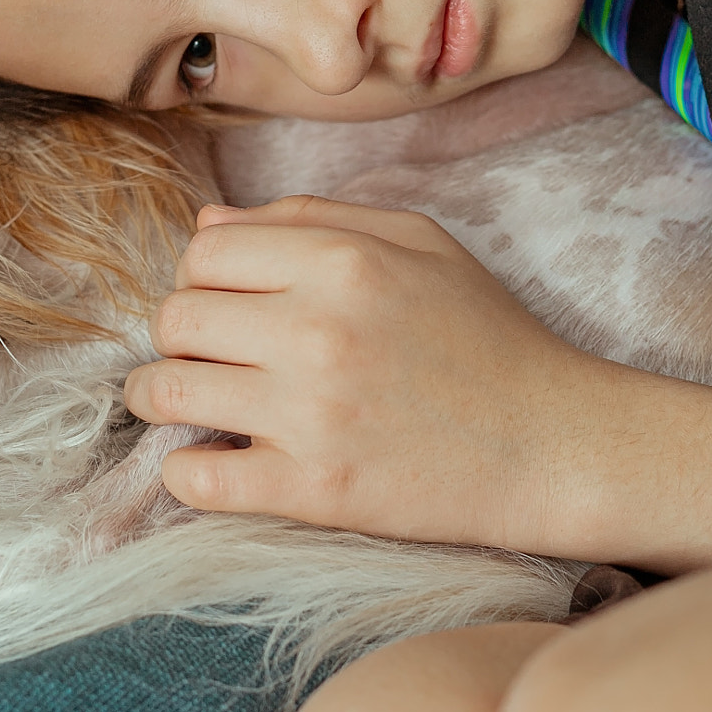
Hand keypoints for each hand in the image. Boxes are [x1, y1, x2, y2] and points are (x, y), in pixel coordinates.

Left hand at [125, 194, 607, 553]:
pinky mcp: (314, 492)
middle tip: (205, 353)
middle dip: (178, 335)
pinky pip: (195, 481)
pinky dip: (184, 473)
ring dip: (158, 397)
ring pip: (165, 393)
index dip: (201, 276)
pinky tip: (209, 461)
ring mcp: (310, 416)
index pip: (202, 253)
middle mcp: (317, 331)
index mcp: (342, 261)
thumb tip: (207, 225)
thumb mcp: (419, 243)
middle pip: (173, 319)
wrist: (553, 444)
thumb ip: (310, 219)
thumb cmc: (486, 336)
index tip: (223, 302)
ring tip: (184, 402)